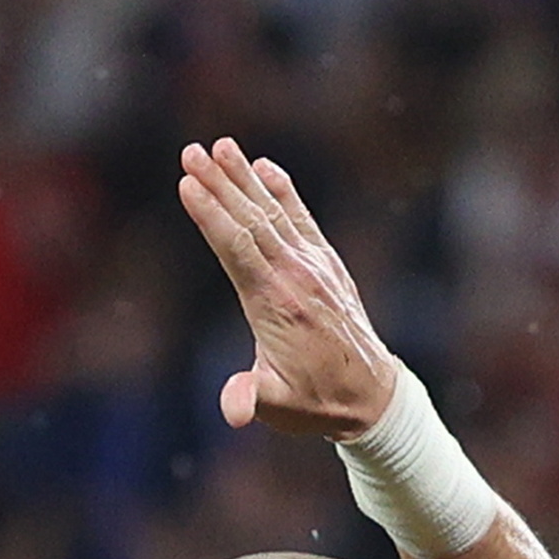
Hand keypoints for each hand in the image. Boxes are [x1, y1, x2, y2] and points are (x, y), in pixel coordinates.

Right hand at [178, 136, 396, 440]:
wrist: (370, 394)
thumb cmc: (316, 402)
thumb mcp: (279, 407)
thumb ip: (251, 399)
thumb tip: (235, 411)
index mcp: (276, 303)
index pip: (237, 247)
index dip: (211, 213)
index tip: (188, 183)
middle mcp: (296, 275)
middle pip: (251, 219)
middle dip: (220, 184)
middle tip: (190, 152)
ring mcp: (314, 265)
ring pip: (273, 212)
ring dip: (245, 178)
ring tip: (220, 147)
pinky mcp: (325, 263)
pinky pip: (301, 218)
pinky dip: (282, 191)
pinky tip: (264, 168)